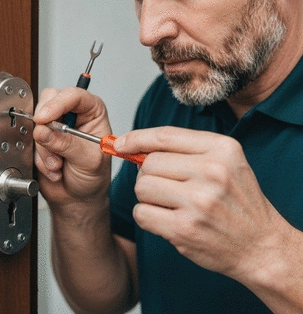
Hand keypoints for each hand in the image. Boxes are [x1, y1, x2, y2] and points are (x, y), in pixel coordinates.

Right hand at [33, 87, 111, 205]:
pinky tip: (53, 168)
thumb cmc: (93, 176)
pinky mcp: (40, 137)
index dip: (57, 104)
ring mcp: (54, 124)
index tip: (43, 119)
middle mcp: (73, 113)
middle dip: (47, 129)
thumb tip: (44, 131)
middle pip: (49, 101)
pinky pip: (29, 140)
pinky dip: (39, 158)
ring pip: (36, 123)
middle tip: (54, 149)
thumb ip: (68, 144)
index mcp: (92, 111)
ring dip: (44, 150)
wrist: (78, 197)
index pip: (74, 95)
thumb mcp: (88, 160)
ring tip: (59, 165)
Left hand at [114, 126, 284, 280]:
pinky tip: (168, 220)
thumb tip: (136, 146)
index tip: (121, 143)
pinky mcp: (185, 229)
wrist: (261, 245)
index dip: (137, 138)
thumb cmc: (238, 201)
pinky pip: (142, 213)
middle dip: (148, 175)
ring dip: (148, 197)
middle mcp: (212, 171)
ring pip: (142, 187)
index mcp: (222, 149)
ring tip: (171, 204)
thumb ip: (185, 150)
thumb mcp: (225, 162)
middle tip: (165, 186)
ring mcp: (198, 201)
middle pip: (149, 163)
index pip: (165, 136)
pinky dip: (148, 216)